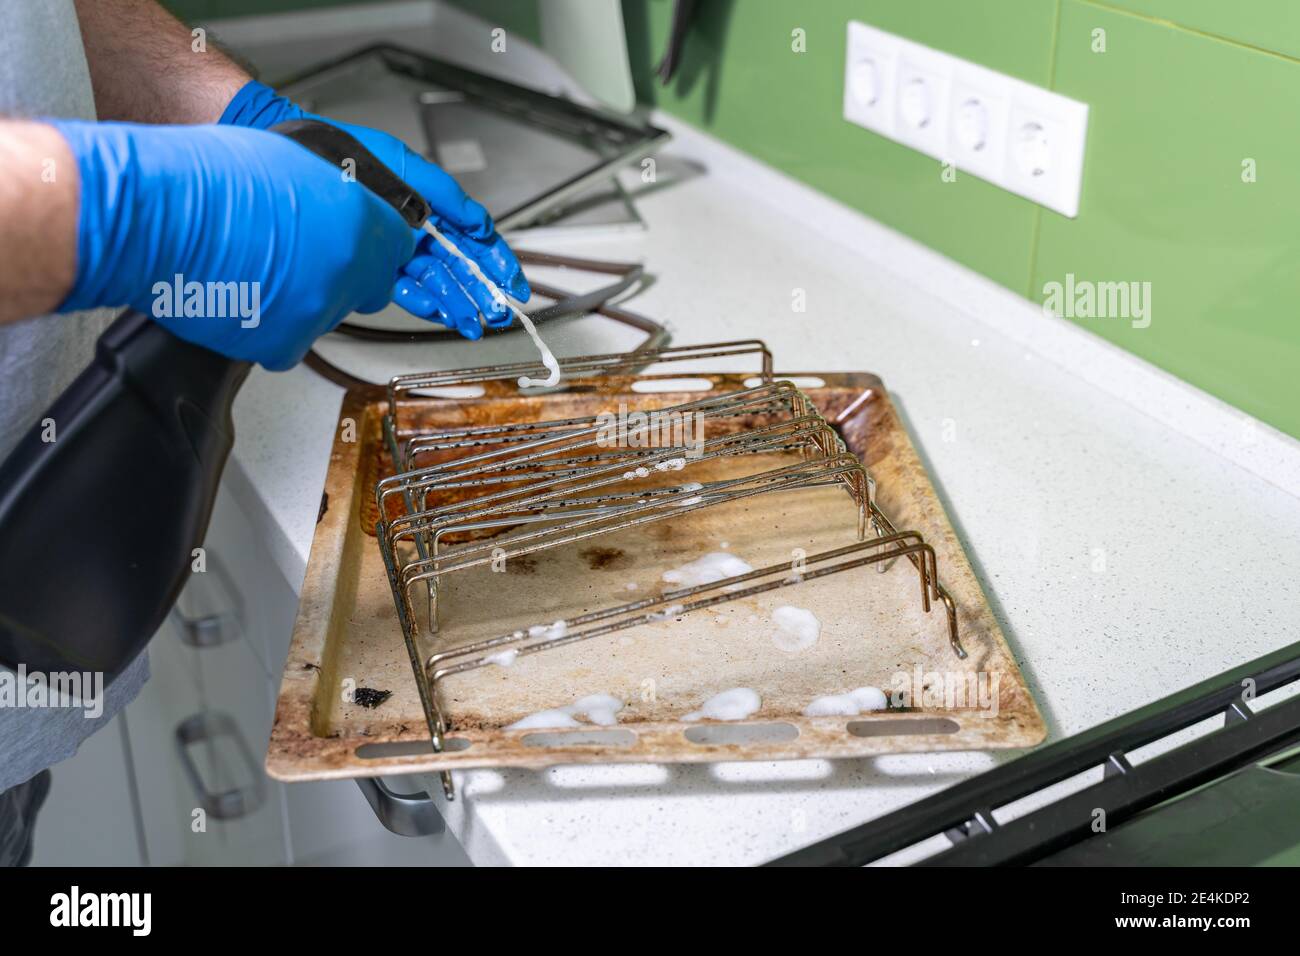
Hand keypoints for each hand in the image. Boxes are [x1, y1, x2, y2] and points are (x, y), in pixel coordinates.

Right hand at [52, 120, 415, 369]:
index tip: (357, 246)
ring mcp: (320, 310)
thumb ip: (338, 194)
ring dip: (302, 300)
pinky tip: (242, 295)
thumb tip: (347, 210)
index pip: (399, 247)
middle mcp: (349, 269)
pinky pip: (290, 343)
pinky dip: (269, 326)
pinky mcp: (287, 344)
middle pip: (370, 287)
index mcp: (360, 220)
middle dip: (343, 275)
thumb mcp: (296, 161)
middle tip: (300, 258)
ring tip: (256, 270)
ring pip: (327, 315)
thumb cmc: (209, 180)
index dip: (374, 245)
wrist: (159, 215)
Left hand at [219, 80, 528, 339]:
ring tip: (472, 322)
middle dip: (480, 291)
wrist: (300, 163)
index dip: (496, 261)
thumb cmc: (348, 154)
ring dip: (455, 303)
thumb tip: (480, 221)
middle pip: (458, 266)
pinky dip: (420, 299)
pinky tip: (437, 309)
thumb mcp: (407, 165)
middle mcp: (416, 230)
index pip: (473, 238)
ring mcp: (396, 249)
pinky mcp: (373, 265)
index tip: (512, 283)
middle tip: (497, 312)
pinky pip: (403, 287)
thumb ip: (447, 195)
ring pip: (435, 281)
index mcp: (431, 205)